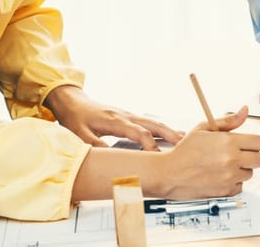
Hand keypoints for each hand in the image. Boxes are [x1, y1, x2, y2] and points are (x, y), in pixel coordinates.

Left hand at [44, 86, 181, 150]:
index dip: (150, 145)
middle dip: (170, 135)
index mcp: (116, 121)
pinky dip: (163, 128)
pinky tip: (173, 133)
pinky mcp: (130, 117)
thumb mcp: (79, 133)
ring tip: (186, 140)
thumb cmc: (76, 117)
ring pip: (154, 123)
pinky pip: (150, 123)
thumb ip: (93, 145)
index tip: (158, 157)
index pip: (139, 133)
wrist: (73, 102)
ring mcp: (130, 116)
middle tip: (185, 145)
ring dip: (170, 131)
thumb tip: (110, 158)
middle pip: (154, 125)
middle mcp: (127, 116)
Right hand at [159, 106, 259, 198]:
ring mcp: (230, 177)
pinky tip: (220, 176)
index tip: (246, 144)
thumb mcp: (204, 128)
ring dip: (241, 170)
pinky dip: (233, 183)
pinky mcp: (225, 191)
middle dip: (251, 156)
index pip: (259, 142)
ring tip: (224, 165)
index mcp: (229, 142)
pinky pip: (240, 186)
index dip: (253, 143)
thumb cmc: (184, 151)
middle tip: (238, 155)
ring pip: (250, 173)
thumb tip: (245, 111)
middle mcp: (232, 160)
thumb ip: (228, 121)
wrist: (168, 172)